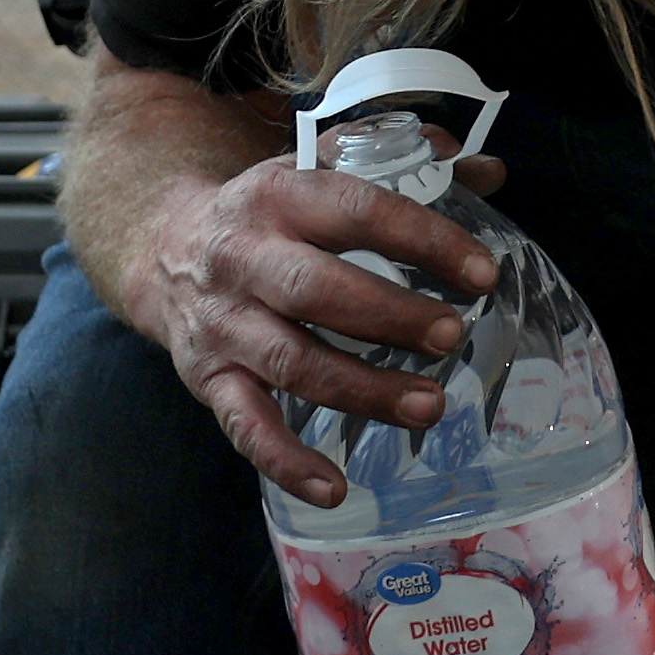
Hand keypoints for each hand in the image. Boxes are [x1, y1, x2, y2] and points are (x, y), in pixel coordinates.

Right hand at [130, 151, 508, 502]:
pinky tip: (334, 488)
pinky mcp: (208, 379)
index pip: (356, 210)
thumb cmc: (268, 214)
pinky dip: (286, 462)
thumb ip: (402, 166)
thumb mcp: (319, 171)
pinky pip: (245, 427)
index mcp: (279, 195)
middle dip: (390, 316)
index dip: (422, 239)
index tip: (481, 273)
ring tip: (428, 406)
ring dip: (362, 389)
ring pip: (291, 363)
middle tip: (452, 337)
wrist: (164, 248)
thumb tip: (490, 170)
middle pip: (316, 290)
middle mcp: (243, 257)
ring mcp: (223, 324)